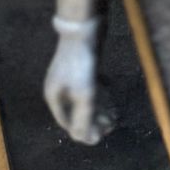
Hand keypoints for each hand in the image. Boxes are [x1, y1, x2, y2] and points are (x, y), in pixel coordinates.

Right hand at [44, 25, 110, 144]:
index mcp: (54, 97)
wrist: (83, 29)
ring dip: (99, 112)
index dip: (83, 133)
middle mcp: (60, 90)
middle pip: (77, 113)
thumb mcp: (84, 95)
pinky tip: (111, 104)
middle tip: (110, 127)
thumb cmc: (80, 64)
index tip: (100, 138)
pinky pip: (91, 91)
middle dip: (93, 123)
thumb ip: (84, 118)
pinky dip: (100, 99)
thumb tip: (86, 140)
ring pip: (85, 102)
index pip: (68, 124)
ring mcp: (71, 79)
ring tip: (114, 118)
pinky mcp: (82, 70)